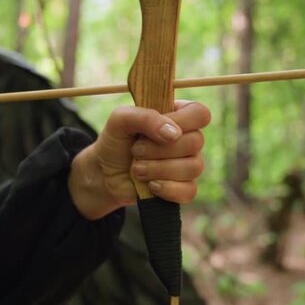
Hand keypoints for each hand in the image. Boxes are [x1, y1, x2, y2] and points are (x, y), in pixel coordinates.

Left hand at [69, 101, 210, 219]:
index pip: (199, 113)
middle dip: (159, 149)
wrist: (105, 173)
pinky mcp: (183, 188)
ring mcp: (188, 164)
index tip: (157, 129)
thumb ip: (145, 117)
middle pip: (196, 142)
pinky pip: (189, 190)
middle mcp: (188, 138)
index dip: (181, 122)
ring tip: (137, 169)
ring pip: (193, 167)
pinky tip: (150, 185)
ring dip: (158, 169)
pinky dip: (166, 189)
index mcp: (178, 115)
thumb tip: (174, 134)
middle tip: (136, 150)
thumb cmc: (116, 141)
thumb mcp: (121, 119)